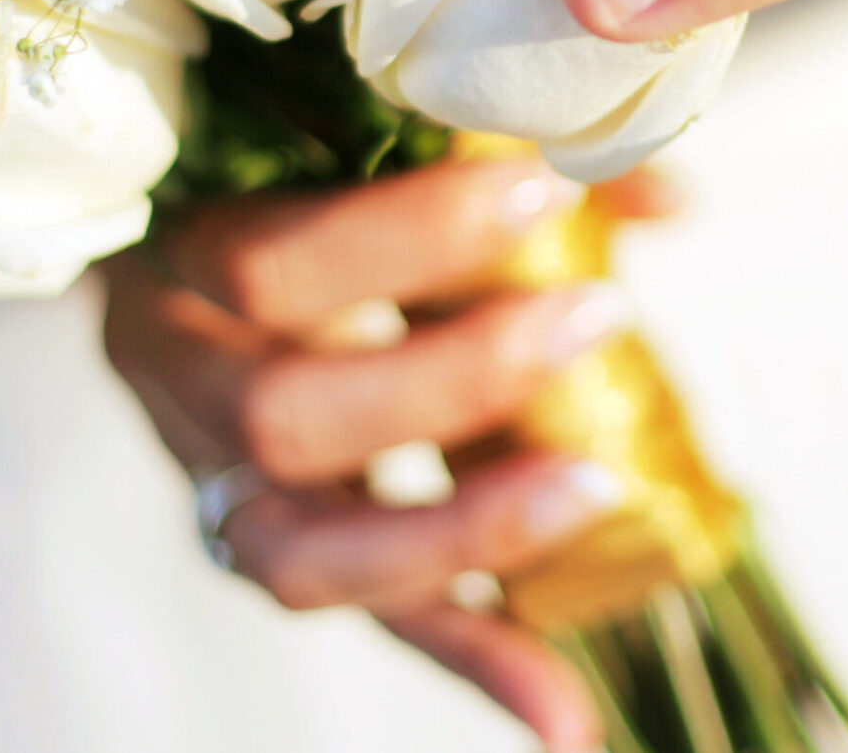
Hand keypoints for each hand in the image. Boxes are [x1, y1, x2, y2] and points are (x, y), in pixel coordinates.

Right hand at [102, 156, 667, 751]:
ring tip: (597, 488)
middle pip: (285, 417)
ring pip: (304, 553)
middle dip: (455, 375)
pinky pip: (364, 618)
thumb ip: (494, 162)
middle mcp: (178, 385)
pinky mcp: (276, 556)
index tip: (548, 188)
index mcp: (176, 257)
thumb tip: (670, 196)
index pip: (266, 265)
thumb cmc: (289, 189)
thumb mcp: (352, 151)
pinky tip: (567, 708)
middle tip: (596, 312)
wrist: (190, 268)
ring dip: (464, 529)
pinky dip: (471, 658)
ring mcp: (213, 487)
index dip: (406, 238)